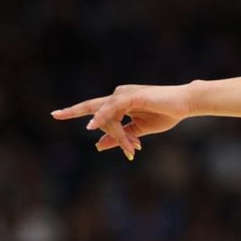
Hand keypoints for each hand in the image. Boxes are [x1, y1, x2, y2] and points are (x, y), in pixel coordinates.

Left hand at [51, 84, 191, 159]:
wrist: (185, 105)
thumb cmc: (167, 114)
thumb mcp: (140, 130)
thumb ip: (120, 136)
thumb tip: (98, 145)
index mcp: (121, 102)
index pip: (96, 108)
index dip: (77, 111)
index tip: (59, 114)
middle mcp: (120, 95)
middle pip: (95, 109)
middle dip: (73, 111)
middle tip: (54, 115)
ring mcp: (125, 94)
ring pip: (108, 116)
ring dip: (117, 134)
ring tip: (132, 147)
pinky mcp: (132, 96)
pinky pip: (112, 108)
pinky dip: (101, 118)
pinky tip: (91, 126)